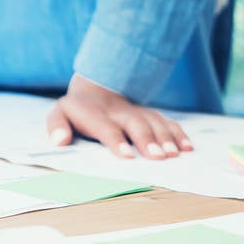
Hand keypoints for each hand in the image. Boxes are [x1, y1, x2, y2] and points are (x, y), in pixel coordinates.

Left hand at [45, 74, 191, 158]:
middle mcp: (119, 111)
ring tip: (174, 154)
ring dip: (166, 138)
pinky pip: (167, 122)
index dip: (117, 141)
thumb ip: (56, 125)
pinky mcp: (149, 114)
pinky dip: (178, 133)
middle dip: (147, 139)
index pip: (106, 127)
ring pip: (154, 122)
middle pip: (135, 124)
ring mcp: (137, 111)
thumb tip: (60, 140)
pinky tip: (187, 147)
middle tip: (158, 157)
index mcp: (94, 113)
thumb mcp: (60, 113)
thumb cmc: (76, 110)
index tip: (128, 156)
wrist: (96, 87)